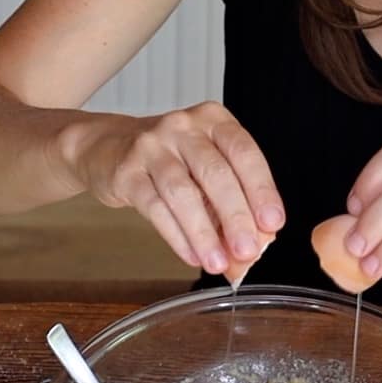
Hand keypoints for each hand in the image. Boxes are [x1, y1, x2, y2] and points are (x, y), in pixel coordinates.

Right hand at [79, 102, 283, 274]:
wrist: (108, 148)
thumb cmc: (170, 159)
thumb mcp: (204, 166)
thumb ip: (230, 199)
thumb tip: (254, 243)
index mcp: (213, 120)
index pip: (244, 153)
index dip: (261, 189)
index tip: (273, 222)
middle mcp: (183, 127)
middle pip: (214, 173)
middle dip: (235, 216)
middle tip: (247, 250)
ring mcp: (151, 147)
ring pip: (182, 193)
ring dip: (203, 233)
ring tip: (218, 262)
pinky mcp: (126, 172)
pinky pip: (155, 208)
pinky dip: (176, 236)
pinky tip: (191, 255)